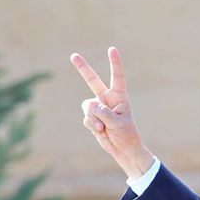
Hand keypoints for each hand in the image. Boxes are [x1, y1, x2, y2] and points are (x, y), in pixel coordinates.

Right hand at [70, 46, 153, 178]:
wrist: (123, 149)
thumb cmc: (126, 135)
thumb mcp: (117, 124)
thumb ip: (103, 113)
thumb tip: (89, 105)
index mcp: (120, 97)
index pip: (117, 77)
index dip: (115, 63)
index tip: (112, 49)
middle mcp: (107, 99)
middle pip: (93, 81)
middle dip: (83, 68)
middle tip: (73, 55)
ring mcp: (98, 108)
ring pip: (87, 106)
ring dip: (93, 118)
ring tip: (103, 128)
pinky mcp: (92, 117)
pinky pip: (86, 118)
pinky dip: (92, 125)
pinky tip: (100, 132)